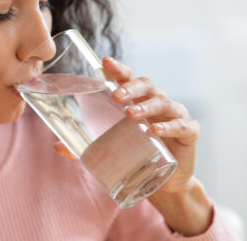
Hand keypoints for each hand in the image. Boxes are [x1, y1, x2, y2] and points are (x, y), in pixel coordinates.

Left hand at [53, 56, 199, 194]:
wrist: (167, 183)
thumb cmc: (138, 156)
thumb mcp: (112, 149)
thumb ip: (85, 148)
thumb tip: (56, 146)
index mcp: (139, 100)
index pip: (128, 79)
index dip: (118, 69)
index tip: (105, 62)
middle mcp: (157, 102)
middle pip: (147, 85)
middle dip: (131, 87)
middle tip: (116, 95)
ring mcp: (175, 115)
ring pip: (163, 102)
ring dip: (147, 106)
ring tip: (131, 114)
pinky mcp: (190, 132)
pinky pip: (183, 125)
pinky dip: (171, 126)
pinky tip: (157, 131)